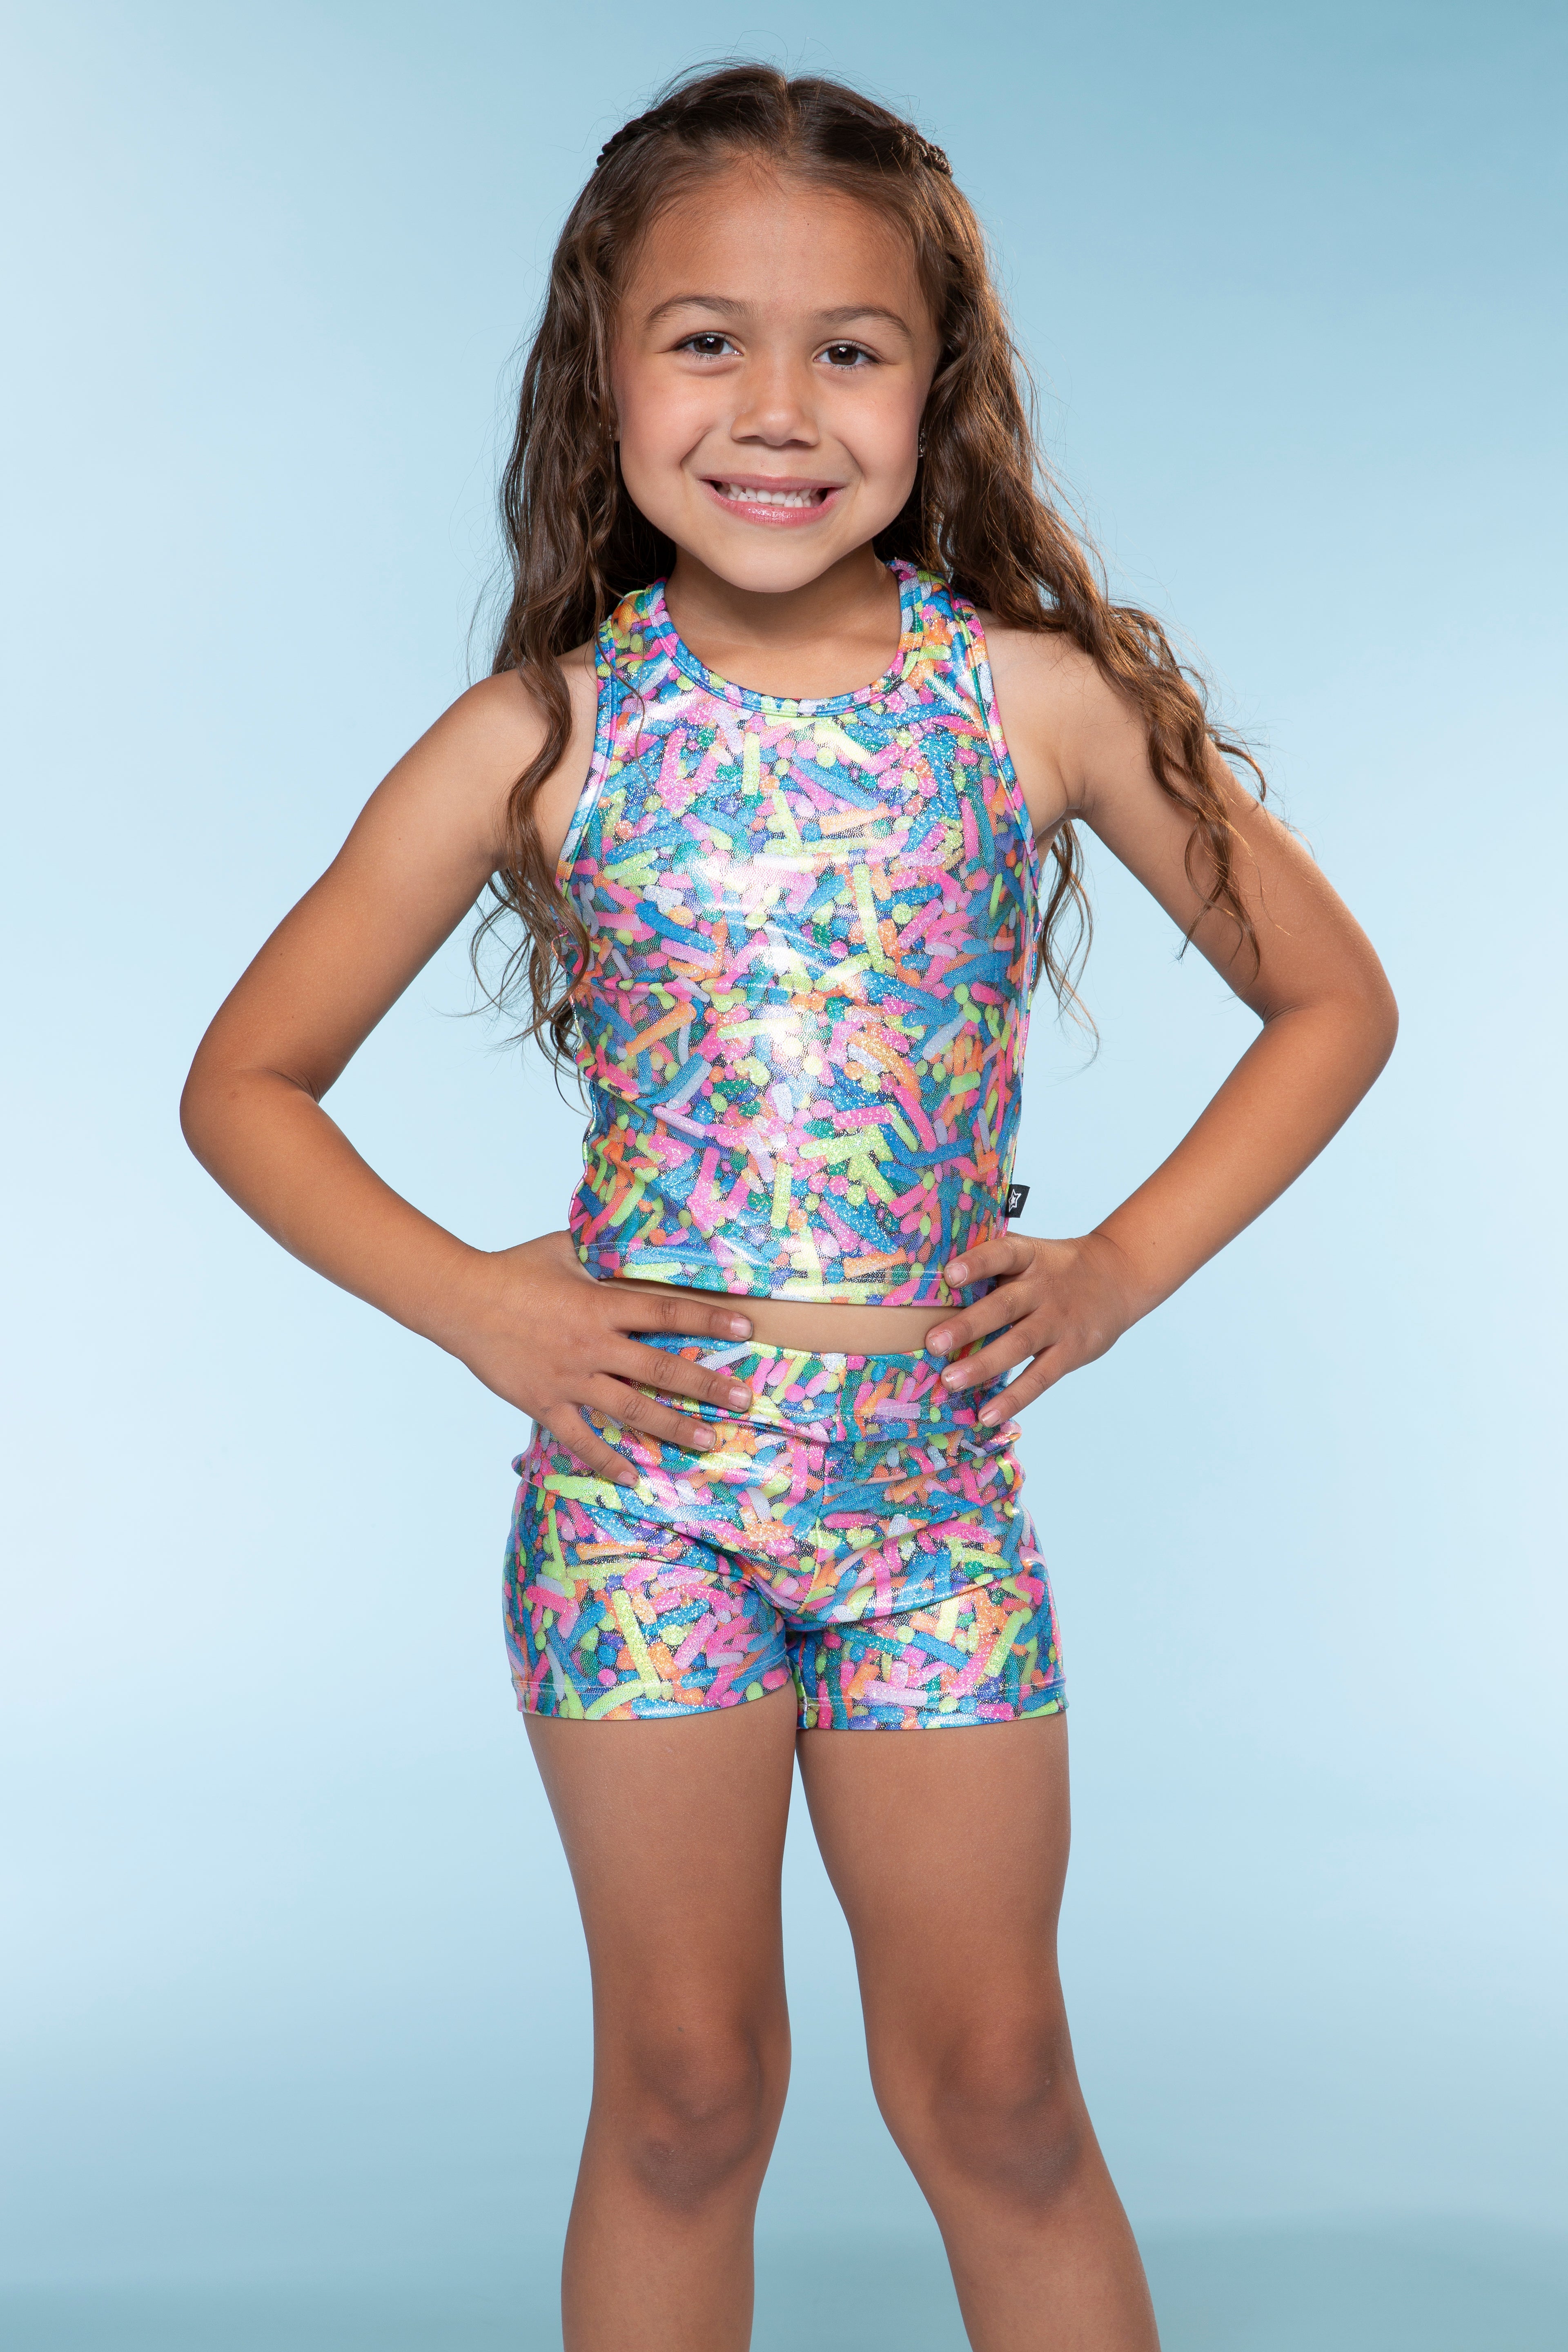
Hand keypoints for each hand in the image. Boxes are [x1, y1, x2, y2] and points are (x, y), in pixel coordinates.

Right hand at [442, 1230, 756, 1484]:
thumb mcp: (564, 1248)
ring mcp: (569, 1379)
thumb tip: (635, 1236)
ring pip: (631, 1410)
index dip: (710, 1319)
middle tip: (744, 1399)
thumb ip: (603, 1251)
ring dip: (673, 1427)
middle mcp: (592, 1346)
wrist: (460, 1300)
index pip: (668, 1312)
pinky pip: (581, 1438)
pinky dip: (606, 1459)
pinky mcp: (544, 1403)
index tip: (746, 1328)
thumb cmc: (514, 1269)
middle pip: (662, 1369)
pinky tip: (631, 1476)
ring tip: (708, 1441)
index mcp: (601, 1305)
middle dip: (707, 1385)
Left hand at [923, 1230, 1143, 1422]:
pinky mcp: (1071, 1351)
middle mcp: (1043, 1288)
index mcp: (1029, 1257)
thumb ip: (994, 1267)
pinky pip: (1039, 1377)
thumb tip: (934, 1284)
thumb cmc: (1055, 1269)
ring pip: (1018, 1344)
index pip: (1002, 1255)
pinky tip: (987, 1414)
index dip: (977, 1264)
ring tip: (950, 1382)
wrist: (1118, 1277)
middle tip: (932, 1343)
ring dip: (982, 1365)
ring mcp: (1059, 1321)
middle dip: (967, 1326)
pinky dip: (1013, 1398)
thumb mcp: (1032, 1255)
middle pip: (1003, 1306)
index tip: (949, 1275)